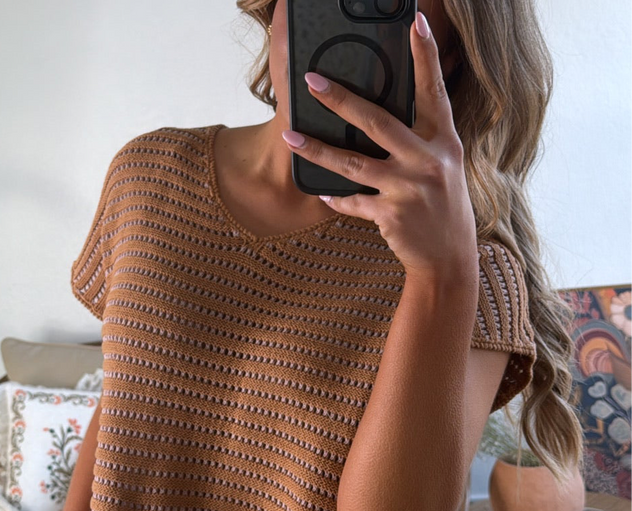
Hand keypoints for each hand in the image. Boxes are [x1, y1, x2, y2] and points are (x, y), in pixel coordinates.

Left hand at [281, 11, 477, 282]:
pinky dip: (336, 199)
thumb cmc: (442, 206)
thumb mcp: (443, 166)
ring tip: (289, 134)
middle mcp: (428, 161)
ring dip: (317, 149)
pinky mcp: (391, 216)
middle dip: (341, 99)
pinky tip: (322, 193)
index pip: (434, 91)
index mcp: (444, 141)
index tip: (416, 22)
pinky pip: (353, 202)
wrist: (448, 258)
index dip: (426, 56)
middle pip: (377, 122)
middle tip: (312, 80)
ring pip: (353, 164)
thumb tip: (380, 114)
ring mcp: (409, 189)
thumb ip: (420, 139)